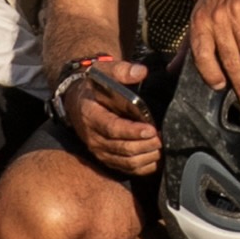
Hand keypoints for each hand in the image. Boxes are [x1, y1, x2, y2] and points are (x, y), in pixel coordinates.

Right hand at [58, 52, 159, 176]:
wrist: (77, 101)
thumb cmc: (94, 86)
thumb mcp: (103, 71)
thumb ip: (121, 70)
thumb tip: (141, 72)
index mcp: (90, 114)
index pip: (112, 127)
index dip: (132, 131)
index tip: (151, 129)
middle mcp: (93, 137)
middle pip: (121, 147)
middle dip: (144, 145)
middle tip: (162, 139)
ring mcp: (99, 150)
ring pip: (125, 162)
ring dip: (145, 157)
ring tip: (161, 148)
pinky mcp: (106, 159)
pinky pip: (125, 169)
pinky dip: (143, 167)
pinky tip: (156, 159)